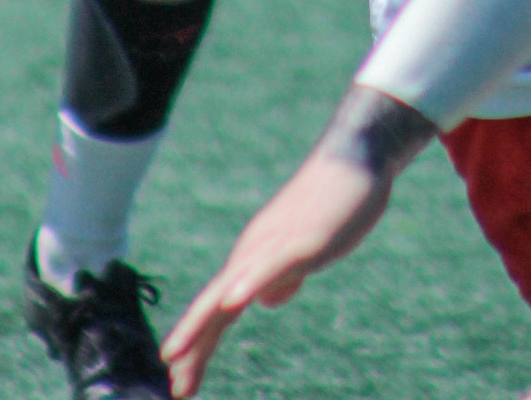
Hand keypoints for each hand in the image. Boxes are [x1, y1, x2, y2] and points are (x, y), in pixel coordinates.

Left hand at [163, 142, 393, 395]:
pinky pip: (270, 265)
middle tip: (175, 386)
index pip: (218, 308)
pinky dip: (248, 285)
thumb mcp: (306, 251)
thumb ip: (284, 274)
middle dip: (192, 345)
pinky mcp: (301, 237)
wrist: (356, 153)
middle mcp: (254, 251)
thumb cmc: (334, 203)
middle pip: (214, 304)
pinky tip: (232, 303)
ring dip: (202, 325)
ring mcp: (275, 244)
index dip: (198, 342)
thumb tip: (268, 301)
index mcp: (255, 258)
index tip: (180, 380)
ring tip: (177, 355)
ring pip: (230, 289)